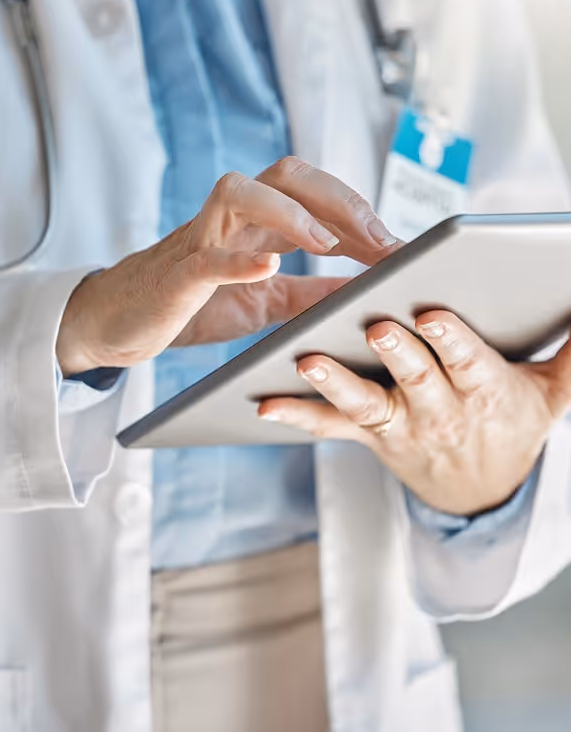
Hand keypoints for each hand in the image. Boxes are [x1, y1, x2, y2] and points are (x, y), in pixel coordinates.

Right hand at [57, 157, 398, 374]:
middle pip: (286, 176)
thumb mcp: (264, 302)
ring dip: (289, 212)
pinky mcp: (175, 274)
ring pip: (238, 193)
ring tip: (329, 243)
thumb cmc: (191, 304)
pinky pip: (204, 257)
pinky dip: (236, 260)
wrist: (119, 323)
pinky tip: (269, 267)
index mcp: (257, 223)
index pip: (316, 197)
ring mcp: (199, 240)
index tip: (402, 248)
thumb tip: (364, 292)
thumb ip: (309, 292)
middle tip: (382, 242)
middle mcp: (231, 219)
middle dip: (339, 200)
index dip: (361, 215)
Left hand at [258, 311, 570, 515]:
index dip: (453, 342)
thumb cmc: (514, 424)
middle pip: (414, 379)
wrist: (481, 489)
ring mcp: (398, 425)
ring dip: (334, 383)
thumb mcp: (553, 396)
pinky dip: (298, 416)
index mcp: (484, 392)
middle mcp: (437, 410)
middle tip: (374, 326)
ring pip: (364, 402)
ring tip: (305, 362)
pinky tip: (263, 403)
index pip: (470, 363)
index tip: (435, 315)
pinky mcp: (367, 435)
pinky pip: (329, 428)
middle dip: (395, 354)